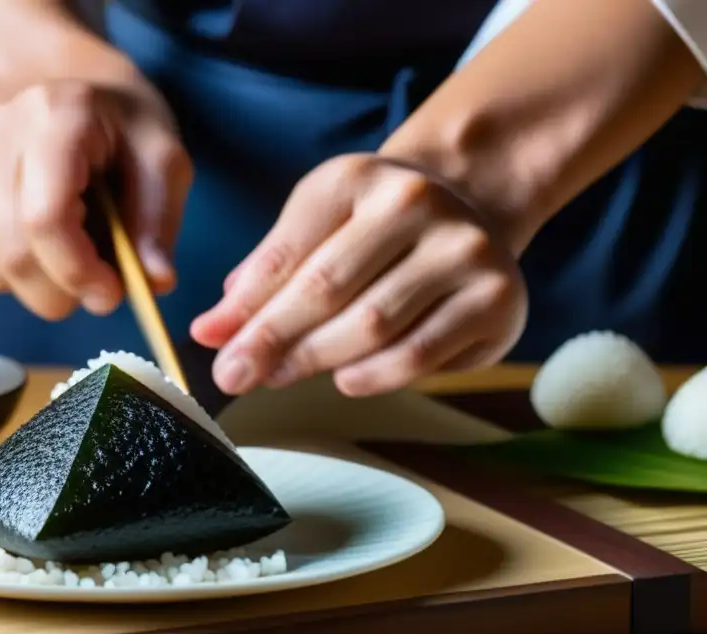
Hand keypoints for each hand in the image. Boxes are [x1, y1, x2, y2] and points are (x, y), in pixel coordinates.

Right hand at [0, 78, 192, 319]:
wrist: (81, 101)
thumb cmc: (127, 132)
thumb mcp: (164, 162)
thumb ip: (157, 222)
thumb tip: (155, 283)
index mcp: (56, 117)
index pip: (45, 215)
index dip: (77, 269)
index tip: (113, 292)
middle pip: (15, 251)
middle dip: (65, 290)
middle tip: (103, 288)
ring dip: (46, 288)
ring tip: (79, 257)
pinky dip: (21, 278)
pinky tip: (48, 247)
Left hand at [190, 154, 527, 396]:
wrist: (466, 211)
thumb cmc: (372, 228)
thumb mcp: (315, 226)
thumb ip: (266, 275)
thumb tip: (212, 331)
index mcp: (357, 178)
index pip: (289, 252)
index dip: (245, 306)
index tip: (211, 343)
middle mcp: (416, 203)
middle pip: (326, 289)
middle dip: (272, 339)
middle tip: (233, 375)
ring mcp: (463, 250)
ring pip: (372, 325)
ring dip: (317, 360)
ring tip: (279, 377)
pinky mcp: (496, 299)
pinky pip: (419, 354)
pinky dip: (375, 375)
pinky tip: (345, 381)